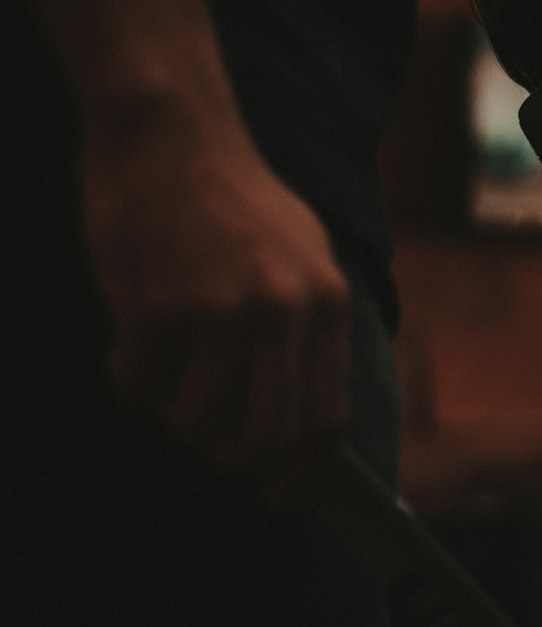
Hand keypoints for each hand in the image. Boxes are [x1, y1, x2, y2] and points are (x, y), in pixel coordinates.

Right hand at [82, 116, 349, 478]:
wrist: (172, 134)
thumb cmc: (235, 195)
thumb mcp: (306, 250)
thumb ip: (312, 323)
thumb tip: (307, 417)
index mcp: (325, 300)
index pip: (325, 416)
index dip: (303, 468)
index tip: (282, 492)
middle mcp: (280, 312)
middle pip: (264, 435)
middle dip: (235, 457)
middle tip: (212, 446)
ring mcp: (217, 313)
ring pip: (193, 421)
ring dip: (176, 412)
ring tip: (171, 368)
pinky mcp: (153, 309)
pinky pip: (136, 387)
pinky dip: (131, 376)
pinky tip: (136, 334)